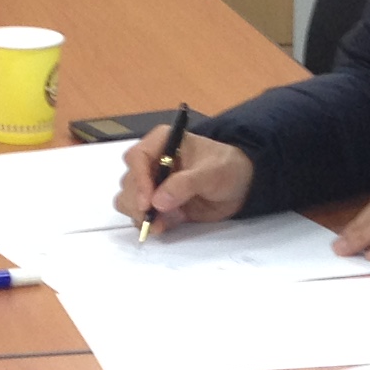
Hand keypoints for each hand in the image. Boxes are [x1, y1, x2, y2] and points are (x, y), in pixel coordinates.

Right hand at [115, 128, 252, 228]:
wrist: (240, 186)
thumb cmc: (227, 168)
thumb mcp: (211, 172)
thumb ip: (184, 184)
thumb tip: (158, 202)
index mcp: (161, 142)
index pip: (137, 157)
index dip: (139, 180)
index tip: (148, 202)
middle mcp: (151, 161)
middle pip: (128, 181)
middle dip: (137, 202)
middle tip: (152, 217)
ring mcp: (152, 184)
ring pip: (128, 199)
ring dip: (140, 214)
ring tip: (160, 223)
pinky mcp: (158, 204)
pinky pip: (141, 215)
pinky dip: (148, 223)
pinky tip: (163, 227)